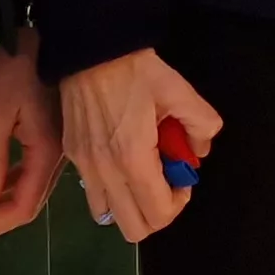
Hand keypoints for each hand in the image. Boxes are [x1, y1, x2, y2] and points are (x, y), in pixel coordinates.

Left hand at [0, 28, 64, 242]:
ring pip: (32, 190)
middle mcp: (59, 157)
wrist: (50, 33)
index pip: (21, 206)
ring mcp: (59, 148)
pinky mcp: (54, 137)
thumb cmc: (20, 68)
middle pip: (28, 204)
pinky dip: (12, 186)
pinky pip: (33, 173)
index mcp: (47, 152)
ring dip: (2, 205)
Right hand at [57, 49, 223, 243]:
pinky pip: (93, 194)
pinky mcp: (72, 155)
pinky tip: (122, 161)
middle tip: (165, 180)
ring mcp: (83, 166)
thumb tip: (199, 151)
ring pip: (109, 216)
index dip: (179, 203)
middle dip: (157, 211)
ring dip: (131, 204)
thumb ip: (202, 124)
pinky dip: (112, 191)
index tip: (183, 178)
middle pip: (133, 228)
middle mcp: (104, 171)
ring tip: (142, 172)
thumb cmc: (136, 68)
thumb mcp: (179, 90)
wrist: (90, 47)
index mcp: (133, 159)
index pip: (158, 214)